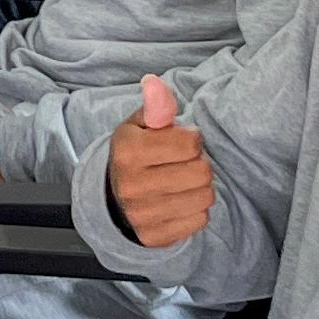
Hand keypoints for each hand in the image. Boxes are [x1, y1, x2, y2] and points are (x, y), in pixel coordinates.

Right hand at [103, 76, 212, 248]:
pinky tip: (180, 201)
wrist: (113, 197)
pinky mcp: (154, 236)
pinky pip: (199, 220)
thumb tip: (153, 82)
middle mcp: (132, 186)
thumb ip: (155, 106)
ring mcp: (142, 215)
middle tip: (183, 164)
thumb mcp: (140, 125)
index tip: (180, 143)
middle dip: (199, 164)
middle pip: (202, 172)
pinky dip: (195, 210)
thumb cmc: (136, 154)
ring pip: (205, 197)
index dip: (192, 139)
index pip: (191, 143)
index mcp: (128, 152)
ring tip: (183, 181)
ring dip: (200, 187)